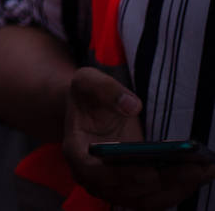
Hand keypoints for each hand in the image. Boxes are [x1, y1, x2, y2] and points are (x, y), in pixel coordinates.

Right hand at [62, 68, 214, 209]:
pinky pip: (157, 197)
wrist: (90, 111)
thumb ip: (105, 89)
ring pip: (148, 199)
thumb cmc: (88, 97)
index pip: (96, 173)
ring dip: (178, 188)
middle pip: (129, 190)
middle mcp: (93, 177)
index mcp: (76, 152)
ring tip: (205, 169)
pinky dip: (179, 189)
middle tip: (195, 167)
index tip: (150, 170)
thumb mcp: (86, 80)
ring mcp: (114, 187)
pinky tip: (201, 173)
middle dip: (164, 181)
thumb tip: (131, 106)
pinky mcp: (134, 189)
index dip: (123, 176)